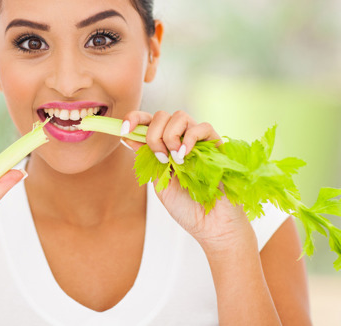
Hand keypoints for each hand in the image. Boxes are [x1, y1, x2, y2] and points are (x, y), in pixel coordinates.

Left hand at [121, 110, 255, 252]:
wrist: (211, 226)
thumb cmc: (186, 208)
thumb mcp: (159, 182)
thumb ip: (146, 160)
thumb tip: (127, 137)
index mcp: (165, 148)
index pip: (148, 122)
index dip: (134, 119)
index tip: (124, 129)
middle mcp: (180, 140)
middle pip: (162, 115)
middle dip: (153, 134)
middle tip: (160, 158)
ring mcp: (199, 141)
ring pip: (180, 116)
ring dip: (170, 136)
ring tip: (176, 161)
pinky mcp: (217, 145)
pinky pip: (203, 127)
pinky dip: (190, 138)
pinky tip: (185, 155)